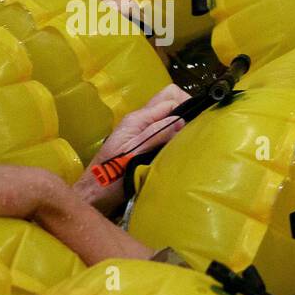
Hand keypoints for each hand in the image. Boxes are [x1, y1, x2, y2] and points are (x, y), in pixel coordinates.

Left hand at [75, 83, 190, 212]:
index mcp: (137, 119)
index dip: (187, 105)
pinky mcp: (142, 144)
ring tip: (193, 139)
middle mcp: (140, 121)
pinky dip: (175, 135)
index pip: (170, 98)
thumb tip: (181, 120)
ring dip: (181, 123)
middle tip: (197, 129)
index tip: (199, 122)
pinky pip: (163, 131)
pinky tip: (181, 148)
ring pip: (167, 116)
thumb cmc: (110, 177)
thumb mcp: (134, 154)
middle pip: (169, 101)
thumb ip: (156, 134)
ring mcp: (140, 132)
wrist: (94, 196)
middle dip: (186, 109)